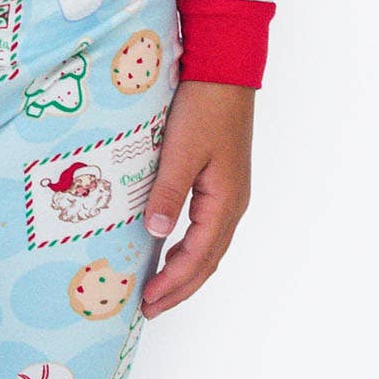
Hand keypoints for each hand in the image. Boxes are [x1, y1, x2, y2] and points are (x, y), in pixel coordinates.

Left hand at [139, 79, 254, 316]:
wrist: (224, 70)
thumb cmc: (203, 107)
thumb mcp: (180, 150)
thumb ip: (167, 192)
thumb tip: (156, 234)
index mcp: (225, 201)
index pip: (199, 256)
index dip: (173, 282)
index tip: (147, 300)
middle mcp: (232, 203)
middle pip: (207, 260)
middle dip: (179, 287)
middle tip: (149, 308)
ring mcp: (228, 193)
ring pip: (208, 246)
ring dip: (184, 271)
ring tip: (157, 289)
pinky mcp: (220, 181)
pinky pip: (205, 228)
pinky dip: (188, 248)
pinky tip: (168, 249)